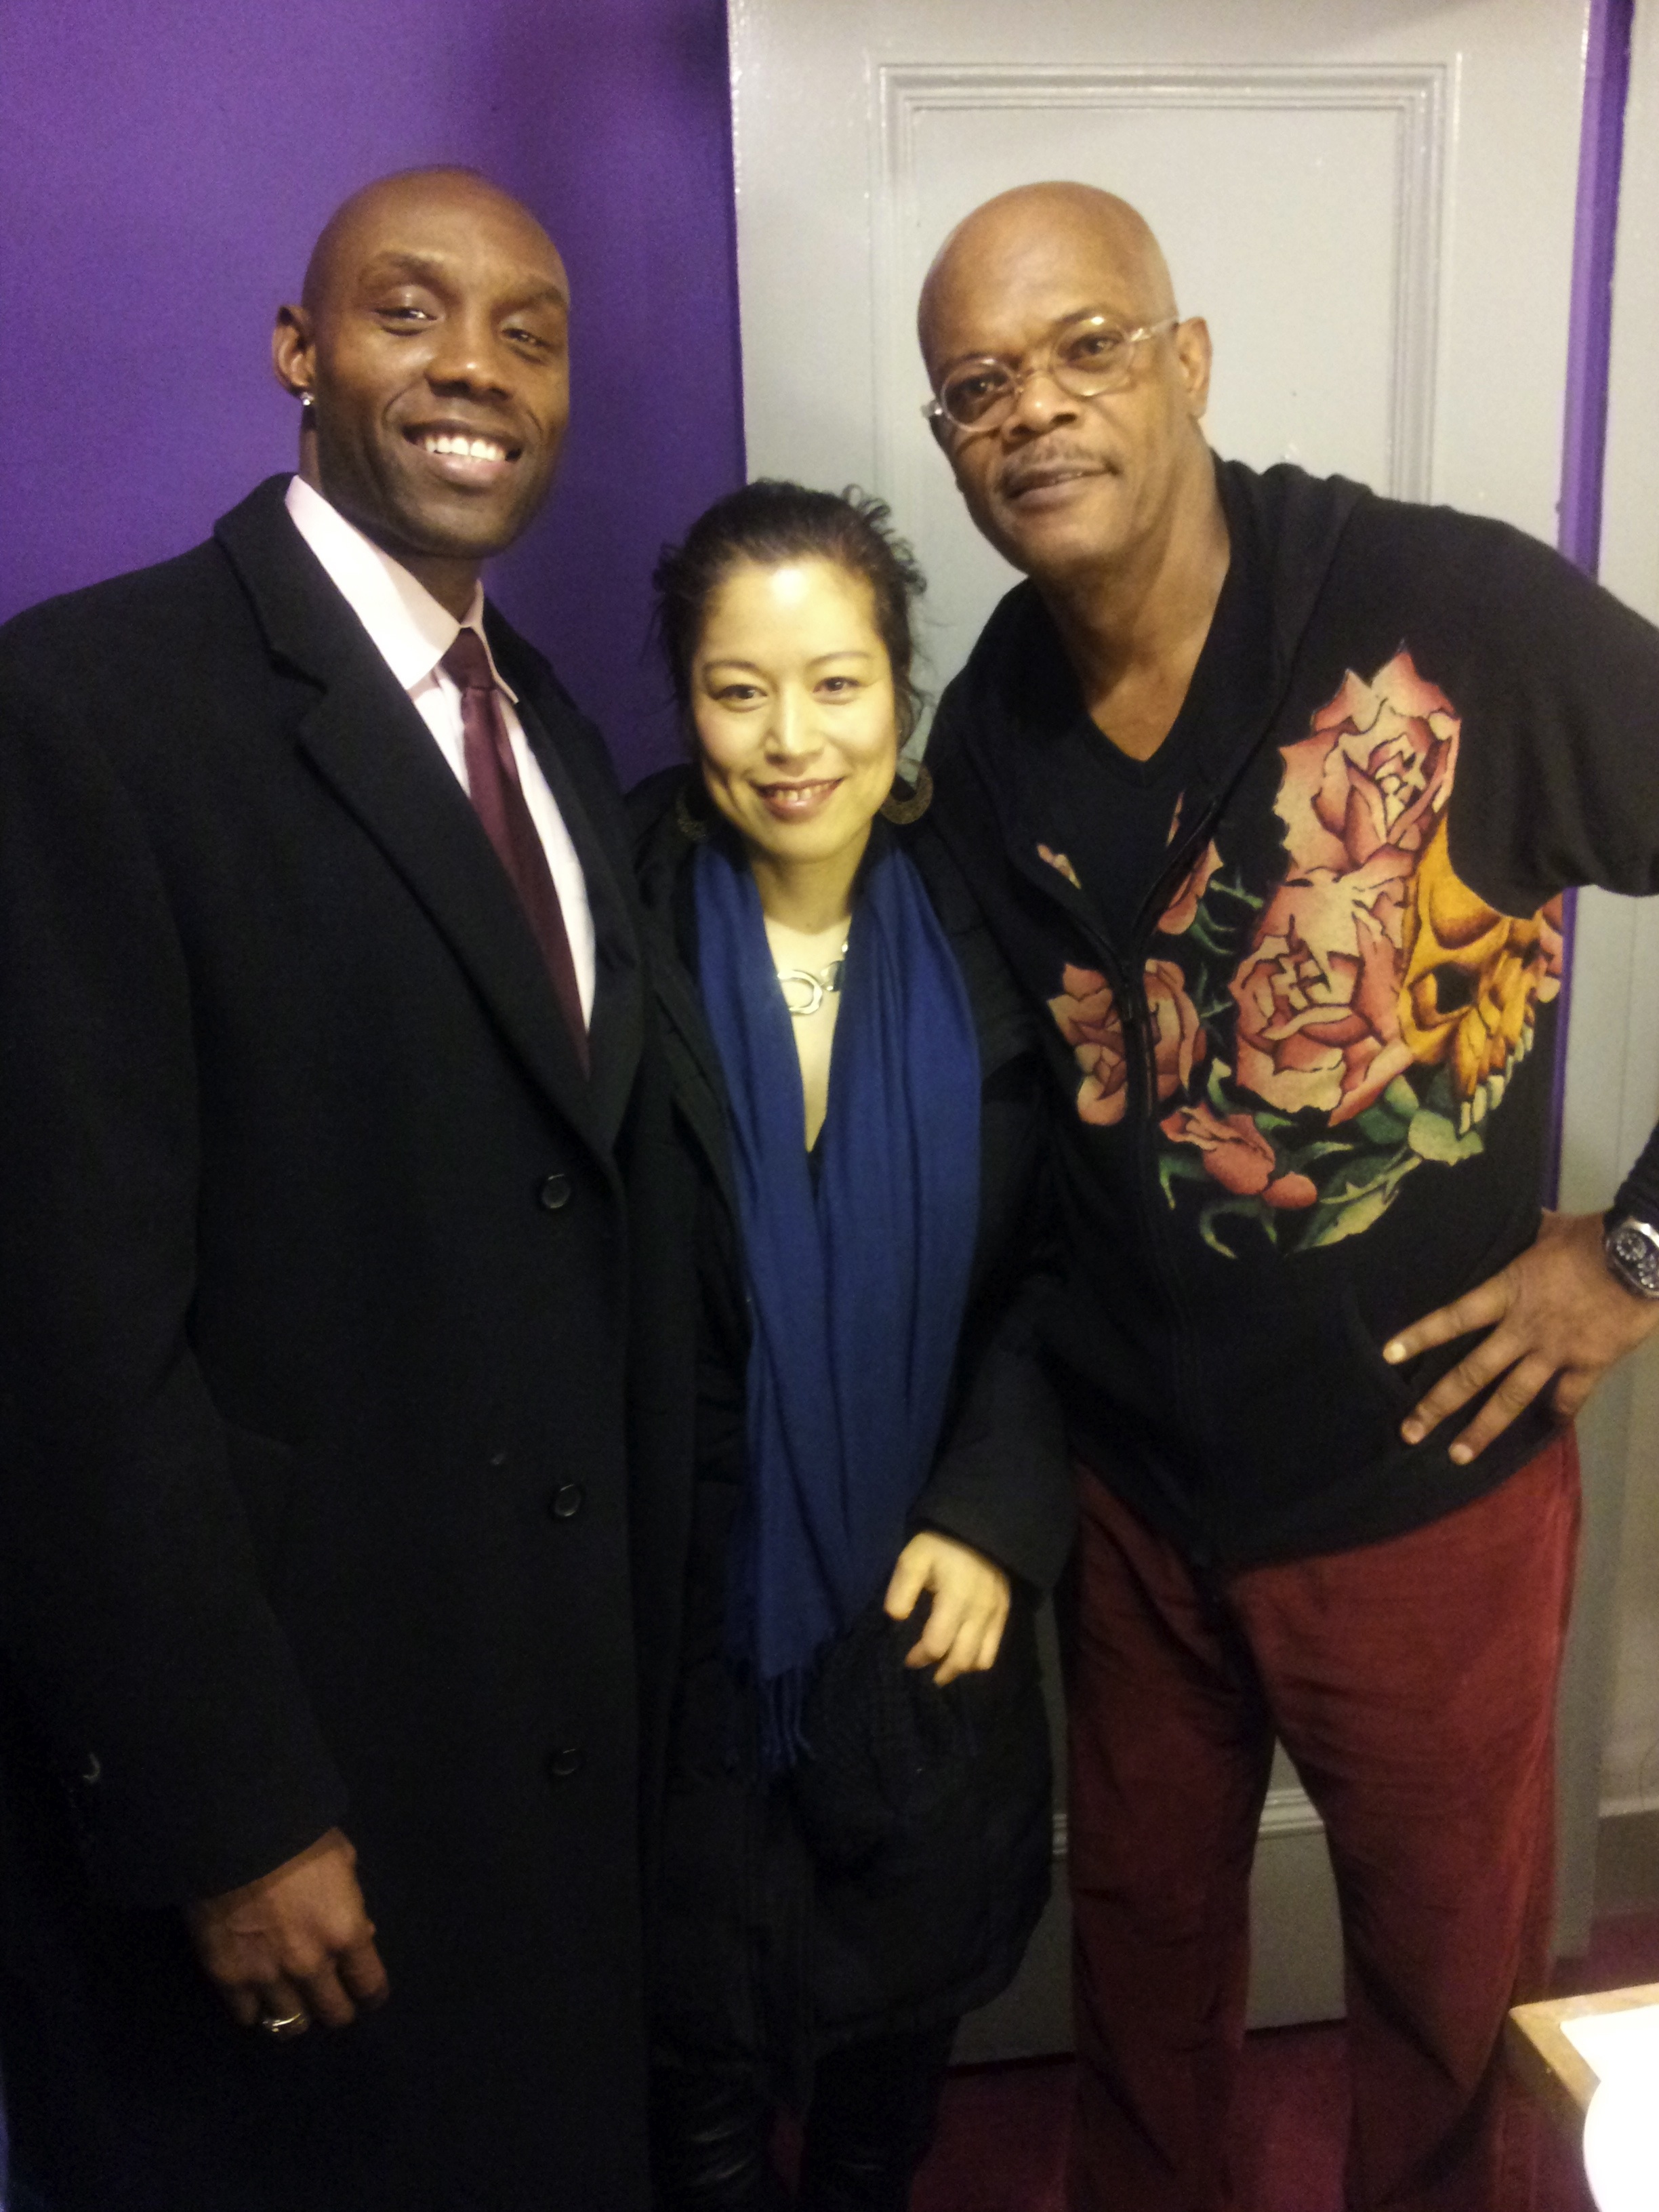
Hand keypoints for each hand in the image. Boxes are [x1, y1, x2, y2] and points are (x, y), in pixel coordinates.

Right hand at [184, 1826, 387, 2034]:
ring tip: (291, 2002)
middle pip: (334, 2013)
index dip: (371, 1994)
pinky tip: (254, 1996)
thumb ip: (353, 1902)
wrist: (233, 1833)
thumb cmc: (296, 1835)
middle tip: (330, 1999)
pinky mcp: (228, 1979)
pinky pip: (247, 2015)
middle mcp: (312, 1966)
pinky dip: (253, 2009)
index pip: (370, 1986)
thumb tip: (361, 1934)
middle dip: (336, 2008)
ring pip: (290, 2024)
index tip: (367, 1995)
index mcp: (346, 1933)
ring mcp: (268, 1977)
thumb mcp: (342, 1859)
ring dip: (296, 2014)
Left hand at [884, 1532, 1010, 1685]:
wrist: (978, 1527)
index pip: (937, 1644)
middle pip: (961, 1659)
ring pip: (981, 1660)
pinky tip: (963, 1657)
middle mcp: (979, 1612)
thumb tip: (896, 1618)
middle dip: (940, 1671)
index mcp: (955, 1599)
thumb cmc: (941, 1545)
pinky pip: (994, 1649)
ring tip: (943, 1669)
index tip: (908, 1659)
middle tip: (924, 1672)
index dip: (920, 1657)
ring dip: (960, 1669)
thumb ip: (902, 1589)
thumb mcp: (913, 1559)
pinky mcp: (1004, 1612)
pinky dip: (978, 1660)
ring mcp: (995, 1614)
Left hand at [1383, 1209, 1658, 1462]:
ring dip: (1483, 1429)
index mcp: (1509, 1292)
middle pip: (1472, 1373)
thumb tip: (1501, 1214)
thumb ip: (1520, 1233)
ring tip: (1458, 1456)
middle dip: (1438, 1405)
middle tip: (1411, 1432)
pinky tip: (1543, 1433)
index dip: (1420, 1336)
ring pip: (1511, 1398)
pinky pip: (1568, 1399)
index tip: (1389, 1356)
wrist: (1644, 1256)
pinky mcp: (1589, 1366)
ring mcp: (1555, 1352)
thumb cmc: (1593, 1237)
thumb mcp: (1546, 1228)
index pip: (1453, 1317)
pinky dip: (1555, 1417)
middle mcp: (1524, 1329)